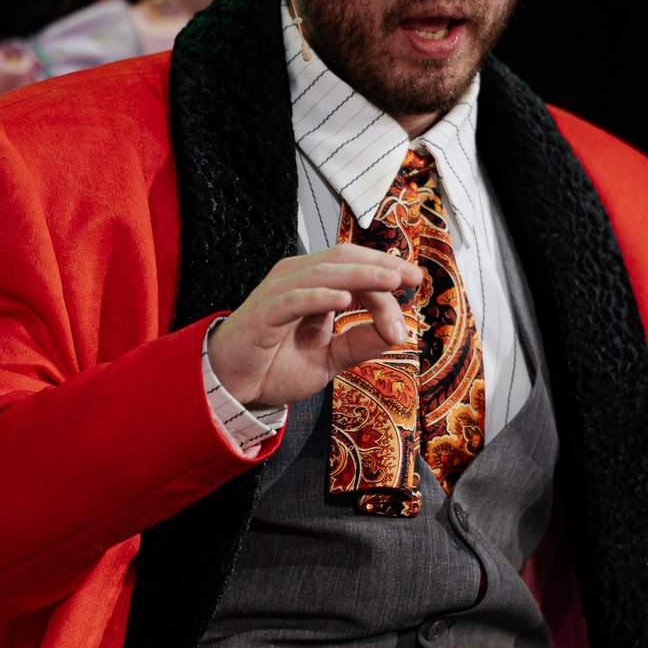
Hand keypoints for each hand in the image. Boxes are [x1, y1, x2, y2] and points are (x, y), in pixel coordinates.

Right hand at [208, 242, 425, 410]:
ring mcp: (279, 292)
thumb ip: (360, 343)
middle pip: (344, 260)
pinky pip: (295, 298)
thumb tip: (399, 333)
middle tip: (411, 277)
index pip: (355, 269)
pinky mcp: (264, 313)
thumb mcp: (330, 357)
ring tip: (391, 283)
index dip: (386, 272)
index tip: (415, 284)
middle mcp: (296, 279)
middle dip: (381, 265)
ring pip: (325, 273)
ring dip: (362, 277)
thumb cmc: (274, 366)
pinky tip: (344, 299)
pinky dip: (320, 296)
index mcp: (312, 283)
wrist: (232, 387)